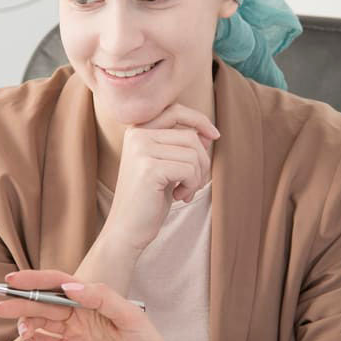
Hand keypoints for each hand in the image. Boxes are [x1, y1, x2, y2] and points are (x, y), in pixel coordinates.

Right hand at [0, 270, 183, 340]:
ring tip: (21, 329)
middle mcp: (81, 315)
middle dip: (21, 302)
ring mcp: (74, 336)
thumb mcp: (130, 317)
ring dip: (25, 323)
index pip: (59, 285)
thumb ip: (101, 298)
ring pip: (41, 324)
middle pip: (44, 303)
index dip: (35, 280)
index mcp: (93, 299)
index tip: (13, 280)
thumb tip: (70, 287)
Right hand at [104, 104, 218, 251]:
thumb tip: (208, 134)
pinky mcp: (149, 168)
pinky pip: (190, 169)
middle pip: (190, 136)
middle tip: (194, 183)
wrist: (126, 229)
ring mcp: (141, 150)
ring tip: (183, 191)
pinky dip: (192, 186)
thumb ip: (180, 147)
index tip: (214, 136)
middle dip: (202, 161)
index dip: (199, 120)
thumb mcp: (165, 166)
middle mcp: (137, 135)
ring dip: (197, 177)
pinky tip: (178, 197)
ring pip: (193, 153)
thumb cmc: (148, 199)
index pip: (175, 111)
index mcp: (137, 131)